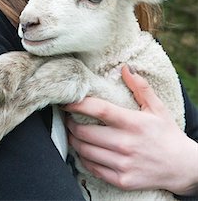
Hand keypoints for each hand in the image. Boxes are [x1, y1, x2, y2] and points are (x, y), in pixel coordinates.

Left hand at [63, 65, 197, 195]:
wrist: (182, 167)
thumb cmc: (167, 133)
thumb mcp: (157, 107)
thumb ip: (140, 87)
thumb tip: (125, 68)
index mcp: (133, 123)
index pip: (99, 110)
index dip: (79, 104)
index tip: (66, 101)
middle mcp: (126, 144)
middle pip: (85, 132)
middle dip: (71, 124)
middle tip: (68, 118)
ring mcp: (123, 164)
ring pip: (85, 151)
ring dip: (74, 141)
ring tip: (73, 132)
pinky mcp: (121, 180)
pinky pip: (92, 168)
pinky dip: (83, 158)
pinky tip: (84, 150)